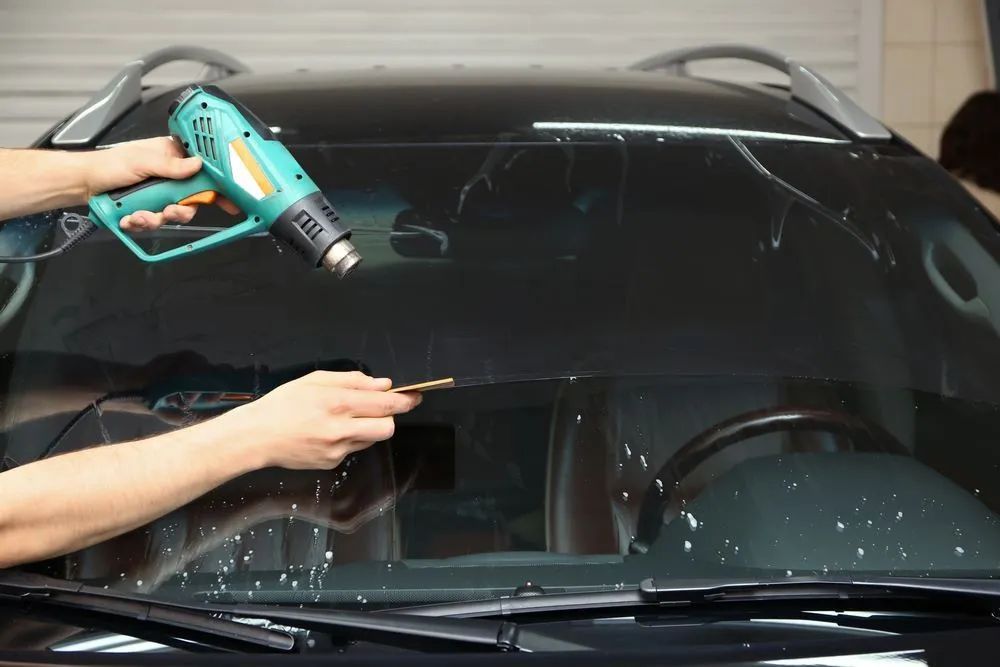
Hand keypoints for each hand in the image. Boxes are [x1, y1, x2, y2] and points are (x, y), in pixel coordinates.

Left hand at [83, 137, 235, 230]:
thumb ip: (171, 166)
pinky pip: (155, 223)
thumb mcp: (142, 161)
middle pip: (192, 200)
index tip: (229, 202)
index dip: (217, 188)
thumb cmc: (109, 165)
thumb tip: (197, 164)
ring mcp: (159, 195)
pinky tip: (129, 217)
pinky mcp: (148, 210)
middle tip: (168, 210)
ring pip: (173, 215)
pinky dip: (142, 223)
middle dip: (178, 210)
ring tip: (138, 215)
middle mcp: (169, 177)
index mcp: (171, 158)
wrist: (84, 184)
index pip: (202, 173)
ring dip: (155, 219)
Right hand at [216, 371, 421, 470]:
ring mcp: (338, 449)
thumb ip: (352, 381)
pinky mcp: (332, 463)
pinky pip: (354, 448)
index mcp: (338, 402)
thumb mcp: (315, 380)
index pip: (385, 403)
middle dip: (391, 416)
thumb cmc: (283, 404)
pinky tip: (332, 431)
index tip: (415, 396)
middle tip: (382, 407)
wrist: (256, 437)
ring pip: (373, 438)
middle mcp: (341, 428)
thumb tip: (382, 384)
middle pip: (388, 427)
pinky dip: (352, 438)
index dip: (404, 400)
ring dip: (371, 426)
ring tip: (349, 417)